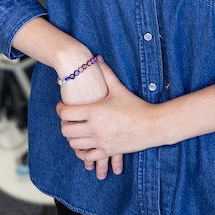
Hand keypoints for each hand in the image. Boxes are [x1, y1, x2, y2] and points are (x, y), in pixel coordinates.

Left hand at [57, 60, 153, 177]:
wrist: (153, 125)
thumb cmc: (136, 106)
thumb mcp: (118, 89)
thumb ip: (105, 73)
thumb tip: (96, 58)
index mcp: (94, 111)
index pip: (65, 112)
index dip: (60, 109)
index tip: (63, 107)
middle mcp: (94, 128)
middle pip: (66, 130)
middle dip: (65, 124)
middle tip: (69, 120)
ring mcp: (101, 141)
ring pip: (74, 144)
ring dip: (72, 138)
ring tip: (77, 131)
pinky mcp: (108, 151)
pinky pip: (87, 156)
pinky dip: (83, 152)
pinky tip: (86, 145)